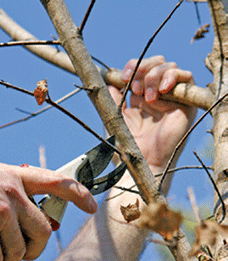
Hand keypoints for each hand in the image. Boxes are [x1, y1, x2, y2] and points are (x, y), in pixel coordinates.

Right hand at [0, 158, 96, 260]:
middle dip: (37, 248)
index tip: (91, 205)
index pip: (57, 181)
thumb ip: (11, 189)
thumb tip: (29, 209)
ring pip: (22, 249)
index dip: (79, 194)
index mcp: (15, 176)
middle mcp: (12, 193)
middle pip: (44, 229)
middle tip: (26, 254)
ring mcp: (0, 212)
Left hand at [109, 55, 196, 169]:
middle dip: (144, 68)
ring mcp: (171, 98)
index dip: (133, 66)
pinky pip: (187, 77)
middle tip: (135, 86)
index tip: (123, 77)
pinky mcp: (185, 104)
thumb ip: (113, 98)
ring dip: (155, 75)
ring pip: (169, 67)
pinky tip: (161, 90)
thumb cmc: (126, 145)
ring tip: (147, 97)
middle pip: (156, 63)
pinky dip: (173, 77)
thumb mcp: (115, 116)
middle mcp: (156, 95)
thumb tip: (109, 80)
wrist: (142, 162)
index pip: (140, 68)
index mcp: (139, 97)